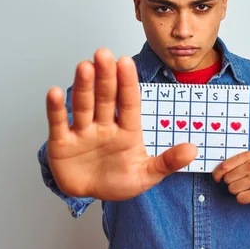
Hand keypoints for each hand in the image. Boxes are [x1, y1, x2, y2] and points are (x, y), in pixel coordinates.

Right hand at [45, 48, 196, 200]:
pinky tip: (55, 92)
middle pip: (105, 98)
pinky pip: (58, 124)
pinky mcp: (61, 143)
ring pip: (83, 105)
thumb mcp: (146, 175)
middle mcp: (104, 125)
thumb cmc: (118, 181)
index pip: (129, 103)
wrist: (89, 195)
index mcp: (127, 130)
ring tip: (85, 66)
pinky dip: (55, 109)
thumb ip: (168, 162)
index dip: (127, 83)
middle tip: (104, 54)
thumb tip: (194, 150)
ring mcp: (82, 132)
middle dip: (105, 77)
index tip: (125, 62)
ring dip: (84, 87)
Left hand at [212, 151, 249, 205]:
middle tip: (242, 182)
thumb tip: (217, 171)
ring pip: (232, 189)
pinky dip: (243, 198)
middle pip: (227, 179)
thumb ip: (238, 162)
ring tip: (248, 188)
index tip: (217, 177)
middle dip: (231, 183)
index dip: (217, 173)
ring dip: (237, 191)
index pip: (225, 165)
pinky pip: (240, 198)